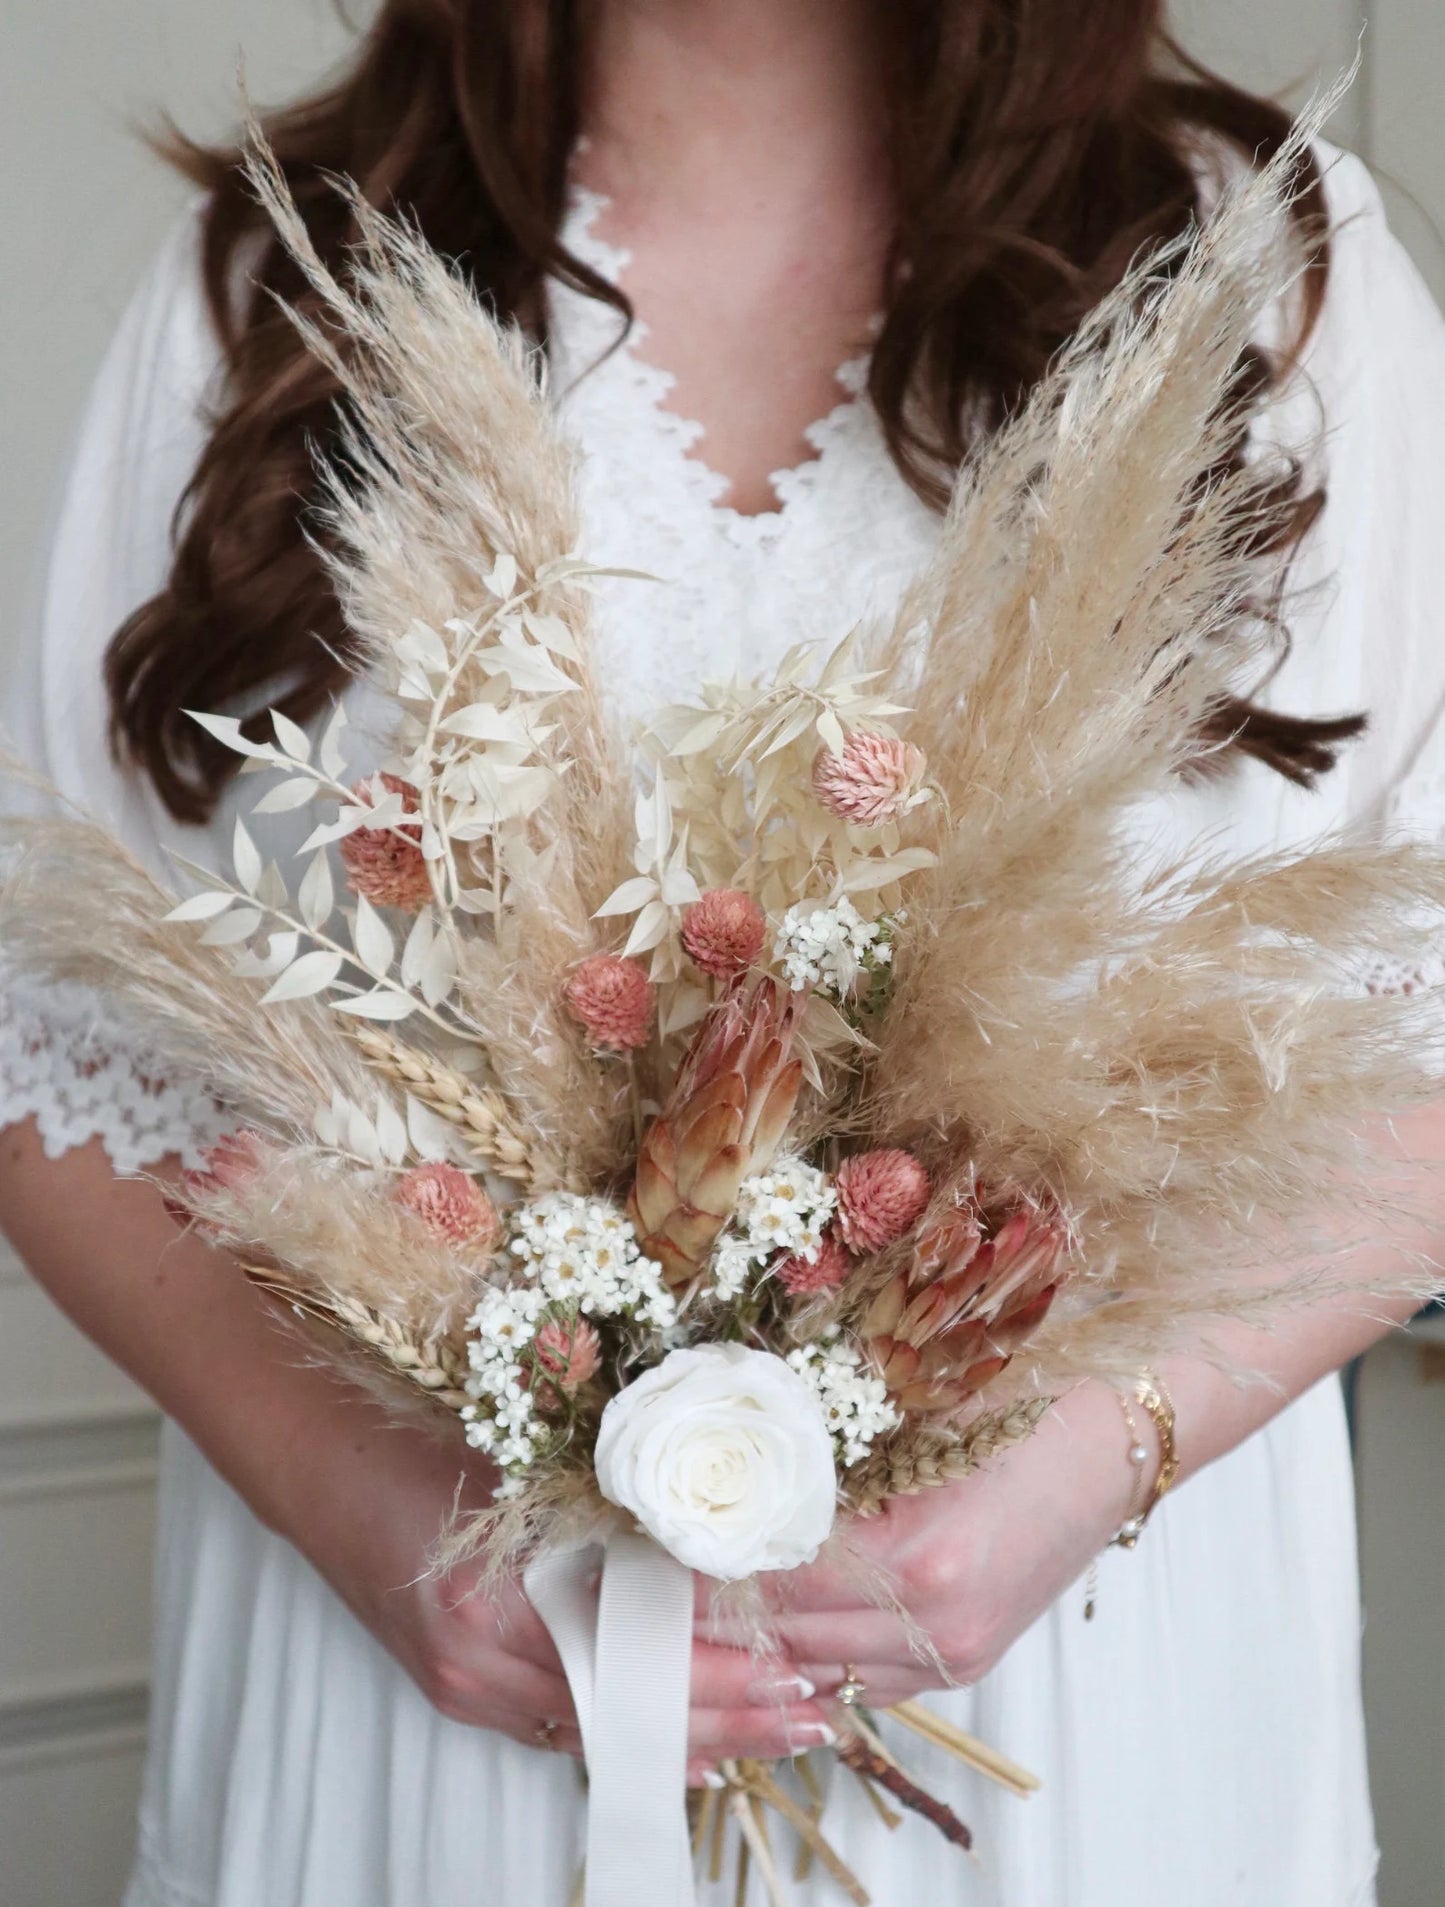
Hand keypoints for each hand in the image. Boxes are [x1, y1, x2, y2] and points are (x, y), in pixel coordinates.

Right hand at [270, 1387, 832, 1775]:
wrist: (325, 1473)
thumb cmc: (425, 1450)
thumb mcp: (527, 1465)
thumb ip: (612, 1507)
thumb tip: (721, 1534)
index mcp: (500, 1598)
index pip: (639, 1658)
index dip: (724, 1672)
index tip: (796, 1670)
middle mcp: (481, 1662)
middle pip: (629, 1716)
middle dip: (730, 1722)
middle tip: (815, 1717)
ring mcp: (467, 1688)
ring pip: (602, 1736)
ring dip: (693, 1738)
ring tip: (776, 1736)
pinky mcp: (461, 1694)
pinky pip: (563, 1733)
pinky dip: (630, 1741)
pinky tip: (689, 1751)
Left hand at [695, 1382, 1145, 1705]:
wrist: (1111, 1445)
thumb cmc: (1015, 1412)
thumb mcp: (909, 1422)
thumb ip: (823, 1463)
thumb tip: (724, 1473)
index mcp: (915, 1554)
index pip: (773, 1580)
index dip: (704, 1565)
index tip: (648, 1544)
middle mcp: (933, 1622)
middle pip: (785, 1637)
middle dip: (715, 1611)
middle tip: (653, 1577)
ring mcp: (952, 1654)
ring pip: (816, 1670)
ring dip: (759, 1642)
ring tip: (698, 1604)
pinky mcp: (964, 1666)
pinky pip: (861, 1678)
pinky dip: (813, 1655)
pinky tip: (775, 1625)